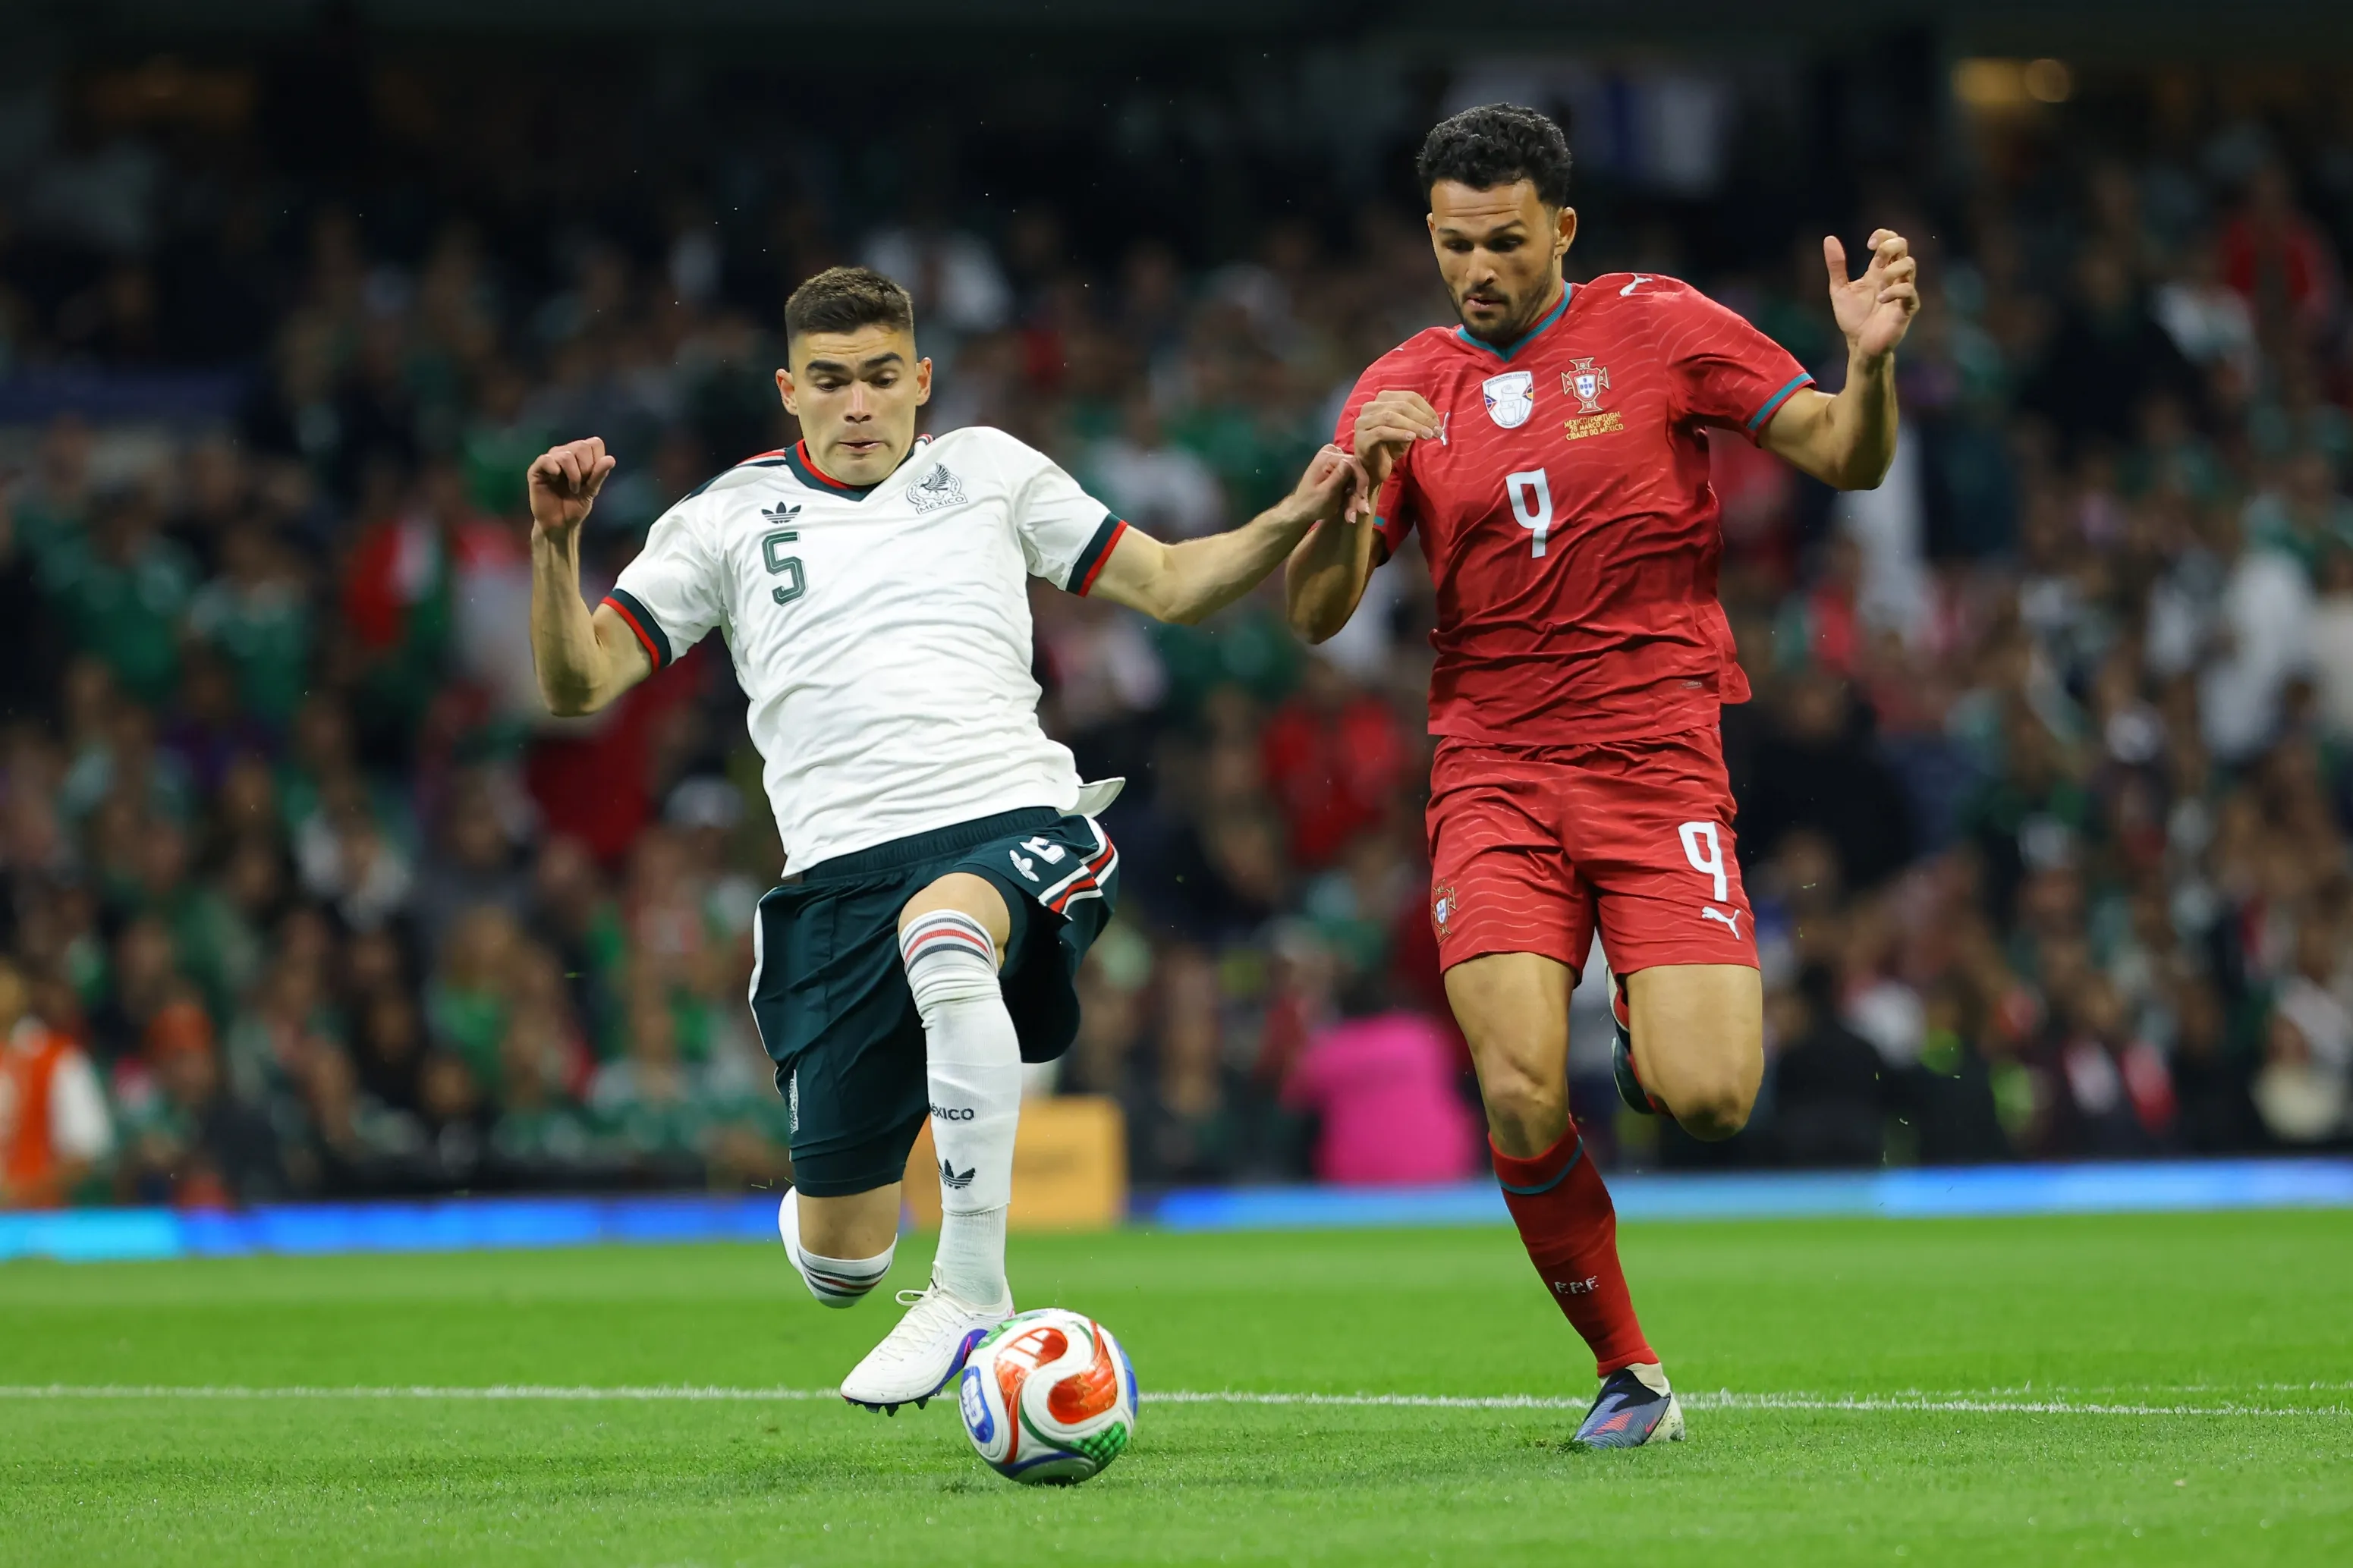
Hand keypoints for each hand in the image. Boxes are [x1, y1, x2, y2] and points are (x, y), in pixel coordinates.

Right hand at [528, 437, 617, 540]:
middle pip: (582, 446)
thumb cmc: (575, 505)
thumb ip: (599, 474)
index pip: (594, 443)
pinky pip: (546, 460)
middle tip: (582, 484)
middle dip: (586, 468)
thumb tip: (611, 459)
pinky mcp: (536, 469)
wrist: (560, 523)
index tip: (592, 478)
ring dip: (573, 475)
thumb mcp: (592, 490)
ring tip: (572, 488)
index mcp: (580, 456)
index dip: (597, 460)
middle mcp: (565, 453)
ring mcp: (550, 460)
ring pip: (566, 455)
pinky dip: (554, 470)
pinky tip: (555, 480)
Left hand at [1288, 443, 1368, 524]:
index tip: (1362, 498)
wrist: (1301, 512)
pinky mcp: (1338, 474)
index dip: (1361, 480)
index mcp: (1326, 457)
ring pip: (1355, 481)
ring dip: (1355, 499)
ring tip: (1351, 517)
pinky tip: (1349, 513)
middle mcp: (1332, 456)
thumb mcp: (1326, 492)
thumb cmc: (1310, 504)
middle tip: (1361, 511)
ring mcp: (1335, 464)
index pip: (1353, 462)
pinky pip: (1351, 484)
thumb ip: (1338, 476)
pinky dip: (1351, 498)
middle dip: (1358, 493)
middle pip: (1356, 472)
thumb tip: (1351, 461)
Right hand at [1350, 390, 1440, 516]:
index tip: (1438, 423)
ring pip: (1391, 417)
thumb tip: (1435, 418)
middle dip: (1422, 418)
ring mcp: (1364, 422)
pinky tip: (1411, 438)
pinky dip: (1399, 433)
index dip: (1426, 409)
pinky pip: (1382, 432)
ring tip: (1427, 435)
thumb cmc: (1389, 447)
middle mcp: (1370, 407)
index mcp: (1382, 399)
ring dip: (1413, 426)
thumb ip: (1417, 420)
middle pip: (1401, 405)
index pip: (1408, 397)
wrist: (1373, 469)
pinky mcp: (1362, 437)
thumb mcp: (1406, 429)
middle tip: (1436, 431)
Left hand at [1824, 230, 1918, 362]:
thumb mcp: (1839, 289)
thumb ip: (1836, 266)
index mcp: (1878, 270)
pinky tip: (1880, 299)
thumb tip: (1829, 238)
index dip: (1883, 235)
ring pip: (1910, 265)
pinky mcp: (1907, 308)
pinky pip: (1909, 291)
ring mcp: (1901, 291)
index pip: (1890, 241)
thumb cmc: (1853, 318)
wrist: (1859, 345)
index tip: (1869, 244)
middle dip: (1891, 245)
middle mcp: (1892, 277)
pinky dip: (1895, 291)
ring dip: (1892, 269)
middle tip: (1876, 258)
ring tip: (1879, 286)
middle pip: (1903, 247)